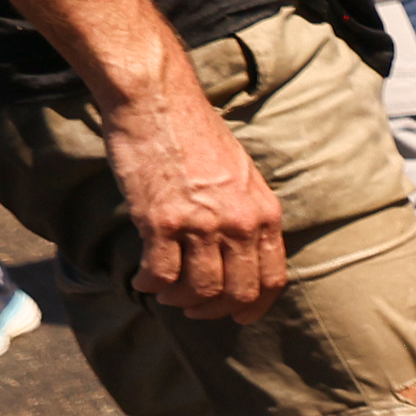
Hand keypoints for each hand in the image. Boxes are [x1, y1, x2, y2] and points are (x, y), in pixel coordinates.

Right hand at [110, 69, 289, 318]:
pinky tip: (142, 279)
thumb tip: (240, 253)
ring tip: (165, 292)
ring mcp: (202, 222)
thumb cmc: (194, 133)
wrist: (157, 99)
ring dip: (179, 299)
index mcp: (265, 211)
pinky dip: (150, 285)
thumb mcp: (241, 175)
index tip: (237, 315)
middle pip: (237, 293)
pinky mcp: (162, 220)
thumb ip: (246, 213)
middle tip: (192, 308)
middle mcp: (240, 221)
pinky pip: (161, 274)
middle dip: (214, 310)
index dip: (254, 306)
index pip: (273, 279)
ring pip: (199, 290)